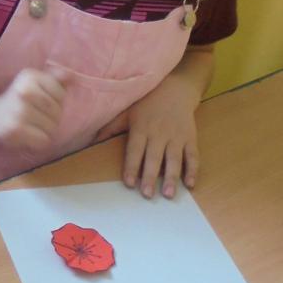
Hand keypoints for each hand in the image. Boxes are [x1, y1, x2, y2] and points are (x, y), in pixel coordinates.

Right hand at [0, 68, 64, 151]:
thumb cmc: (19, 99)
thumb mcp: (35, 83)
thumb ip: (54, 78)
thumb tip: (71, 76)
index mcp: (30, 76)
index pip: (61, 95)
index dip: (57, 102)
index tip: (42, 103)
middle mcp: (23, 91)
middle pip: (58, 112)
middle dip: (52, 118)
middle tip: (37, 117)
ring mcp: (18, 111)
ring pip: (52, 127)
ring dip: (46, 131)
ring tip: (32, 126)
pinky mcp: (15, 130)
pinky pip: (43, 140)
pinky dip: (39, 142)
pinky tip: (29, 136)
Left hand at [115, 76, 201, 199]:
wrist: (176, 88)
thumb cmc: (147, 102)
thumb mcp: (127, 111)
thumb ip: (110, 127)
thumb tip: (90, 140)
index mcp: (141, 128)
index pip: (135, 150)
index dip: (131, 166)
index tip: (128, 183)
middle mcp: (159, 133)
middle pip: (153, 157)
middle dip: (150, 176)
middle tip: (147, 194)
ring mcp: (176, 136)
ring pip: (174, 159)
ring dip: (171, 177)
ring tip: (168, 194)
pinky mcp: (190, 137)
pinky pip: (192, 155)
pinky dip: (193, 170)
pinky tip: (190, 184)